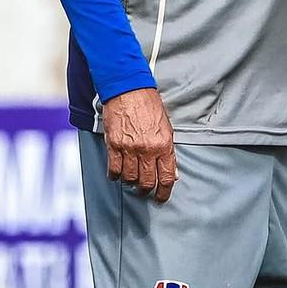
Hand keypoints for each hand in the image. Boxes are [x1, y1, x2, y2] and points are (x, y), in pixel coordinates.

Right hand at [101, 87, 177, 202]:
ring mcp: (129, 148)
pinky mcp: (114, 145)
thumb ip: (169, 151)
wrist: (128, 89)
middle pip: (147, 182)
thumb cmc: (149, 106)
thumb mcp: (166, 127)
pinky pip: (114, 169)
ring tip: (130, 179)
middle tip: (144, 190)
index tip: (161, 198)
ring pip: (129, 179)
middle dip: (146, 190)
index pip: (167, 177)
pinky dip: (115, 175)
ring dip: (130, 183)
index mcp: (164, 145)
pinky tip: (117, 173)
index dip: (164, 192)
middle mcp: (147, 149)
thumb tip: (172, 173)